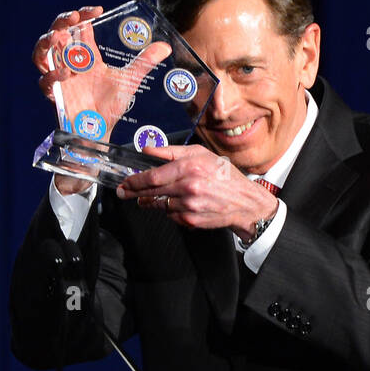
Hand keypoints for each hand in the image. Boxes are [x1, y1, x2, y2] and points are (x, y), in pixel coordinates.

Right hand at [33, 5, 170, 194]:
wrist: (101, 131)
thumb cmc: (111, 104)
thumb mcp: (129, 80)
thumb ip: (144, 62)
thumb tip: (166, 46)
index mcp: (88, 54)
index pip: (80, 26)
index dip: (83, 14)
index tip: (97, 10)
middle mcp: (71, 62)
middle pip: (56, 33)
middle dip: (60, 22)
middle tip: (72, 18)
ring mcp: (60, 76)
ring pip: (42, 52)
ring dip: (48, 43)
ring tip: (59, 39)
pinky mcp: (55, 94)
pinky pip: (44, 81)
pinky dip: (51, 76)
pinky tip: (65, 74)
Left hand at [115, 143, 278, 235]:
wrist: (244, 202)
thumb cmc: (223, 174)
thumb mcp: (200, 154)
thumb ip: (171, 151)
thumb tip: (147, 149)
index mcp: (190, 168)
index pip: (153, 176)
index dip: (135, 181)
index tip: (125, 182)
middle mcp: (189, 187)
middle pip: (151, 192)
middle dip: (134, 192)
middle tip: (124, 192)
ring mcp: (189, 206)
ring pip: (159, 205)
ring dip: (151, 201)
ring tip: (148, 198)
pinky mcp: (191, 221)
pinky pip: (171, 216)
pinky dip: (169, 210)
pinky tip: (176, 204)